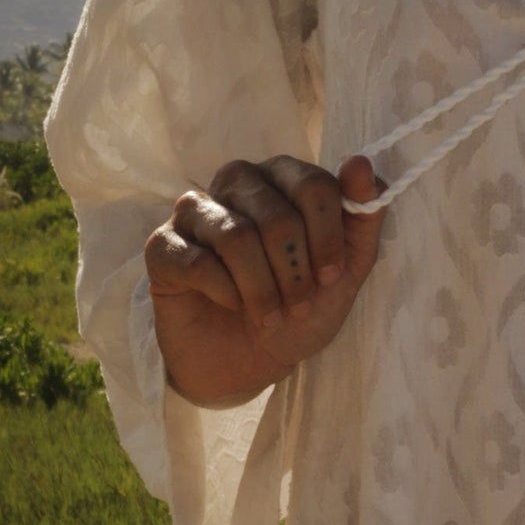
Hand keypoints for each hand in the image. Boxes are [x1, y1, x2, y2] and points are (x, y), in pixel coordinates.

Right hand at [144, 154, 387, 407]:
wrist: (253, 360)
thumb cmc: (300, 308)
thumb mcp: (347, 269)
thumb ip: (362, 216)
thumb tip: (361, 164)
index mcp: (284, 178)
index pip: (313, 185)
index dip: (328, 237)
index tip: (332, 276)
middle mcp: (239, 182)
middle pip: (277, 215)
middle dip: (296, 272)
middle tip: (299, 305)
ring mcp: (196, 210)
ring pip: (237, 237)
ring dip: (263, 289)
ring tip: (271, 316)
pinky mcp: (163, 245)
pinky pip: (198, 262)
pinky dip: (226, 294)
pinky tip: (233, 306)